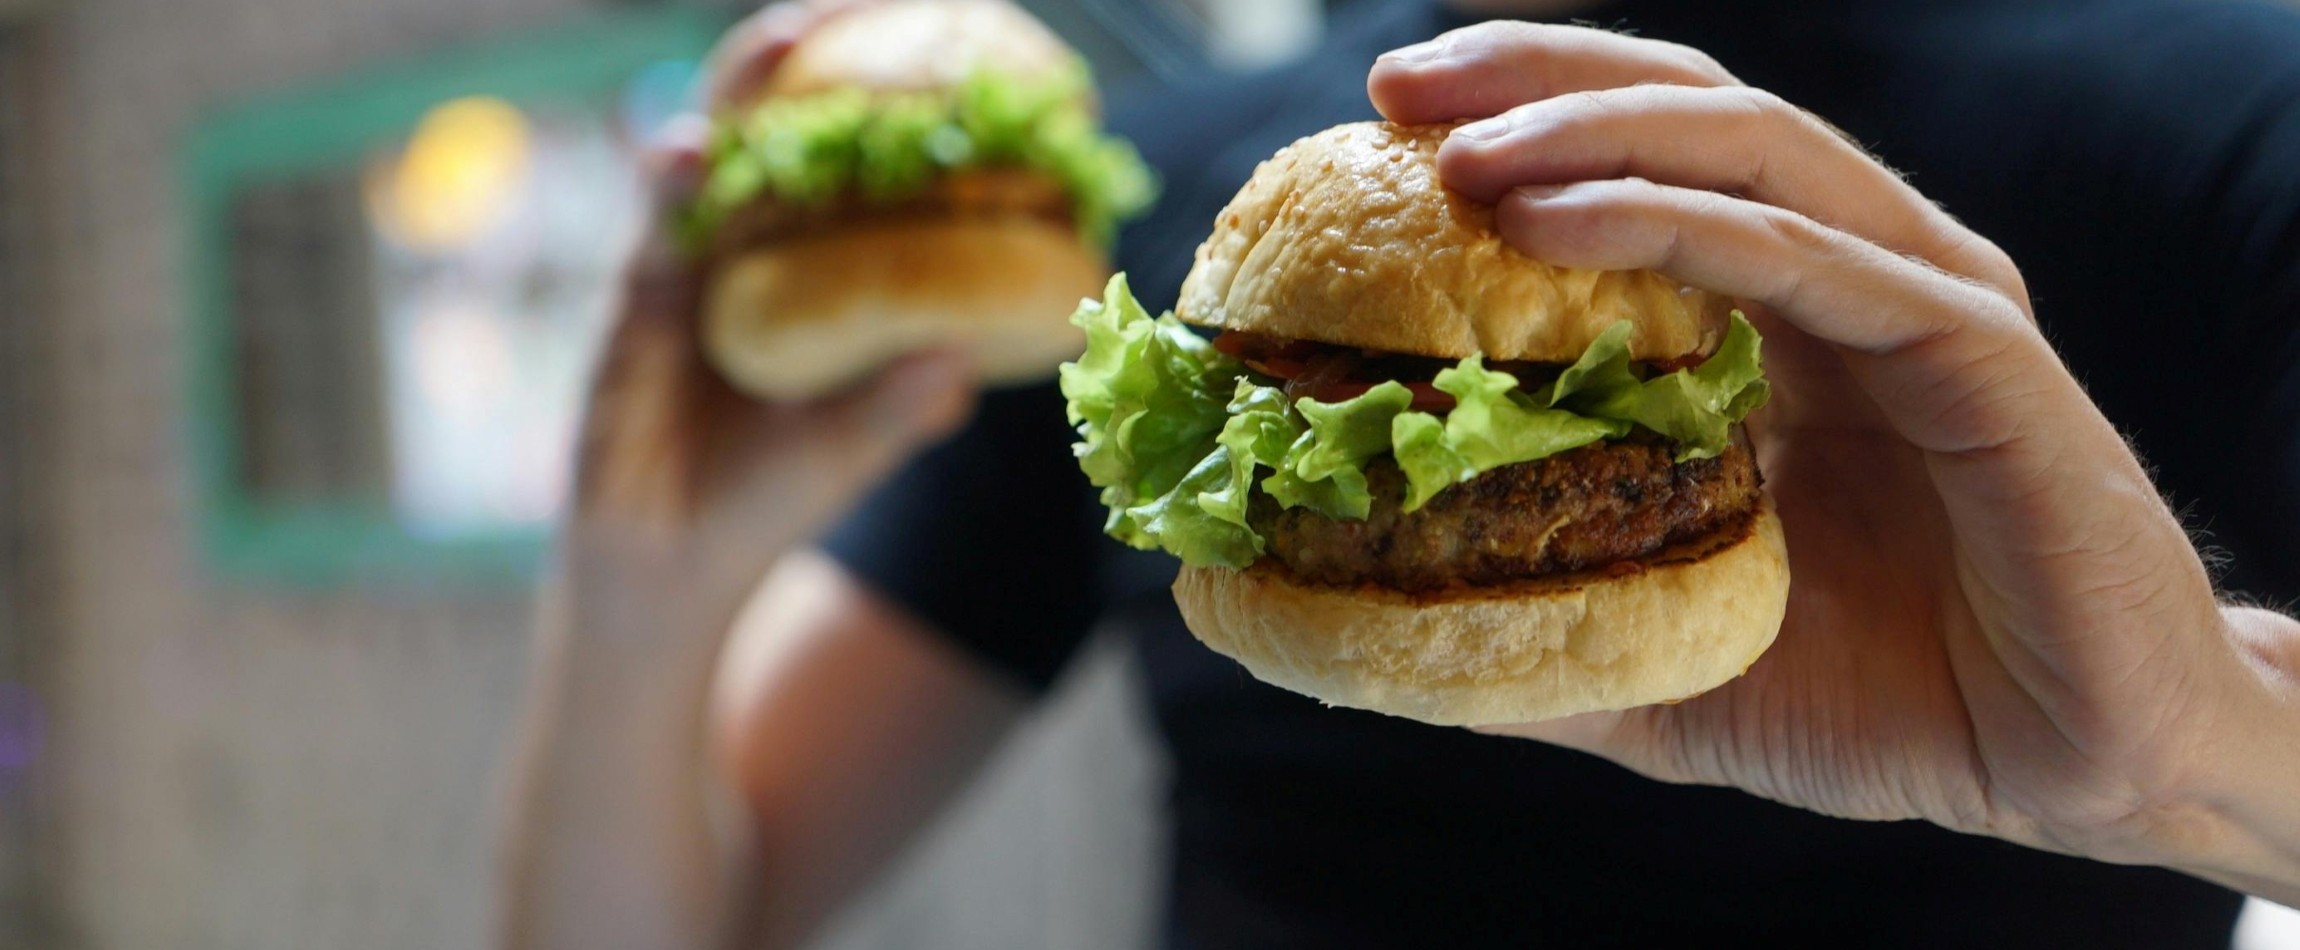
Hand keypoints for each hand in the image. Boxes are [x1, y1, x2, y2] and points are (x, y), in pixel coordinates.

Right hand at [568, 0, 969, 642]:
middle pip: (767, 133)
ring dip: (739, 94)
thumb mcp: (847, 454)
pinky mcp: (631, 312)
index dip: (872, 101)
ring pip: (706, 159)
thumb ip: (897, 408)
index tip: (930, 37)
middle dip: (799, 63)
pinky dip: (665, 189)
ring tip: (784, 40)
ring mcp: (682, 275)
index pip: (835, 167)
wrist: (670, 577)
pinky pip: (649, 233)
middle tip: (847, 4)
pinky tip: (681, 154)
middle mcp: (741, 256)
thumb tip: (968, 363)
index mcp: (801, 276)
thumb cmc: (766, 503)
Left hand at [1369, 24, 2299, 894]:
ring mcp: (1922, 299)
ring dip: (1592, 133)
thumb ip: (1541, 622)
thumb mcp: (1666, 657)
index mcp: (1784, 316)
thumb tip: (1378, 618)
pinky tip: (1552, 223)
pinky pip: (1811, 258)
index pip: (1646, 162)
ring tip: (1461, 156)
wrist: (2078, 765)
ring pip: (1749, 151)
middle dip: (1537, 81)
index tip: (1379, 129)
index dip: (1523, 119)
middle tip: (1394, 92)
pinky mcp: (1977, 352)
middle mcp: (1854, 274)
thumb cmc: (1883, 702)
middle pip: (1689, 111)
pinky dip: (1677, 223)